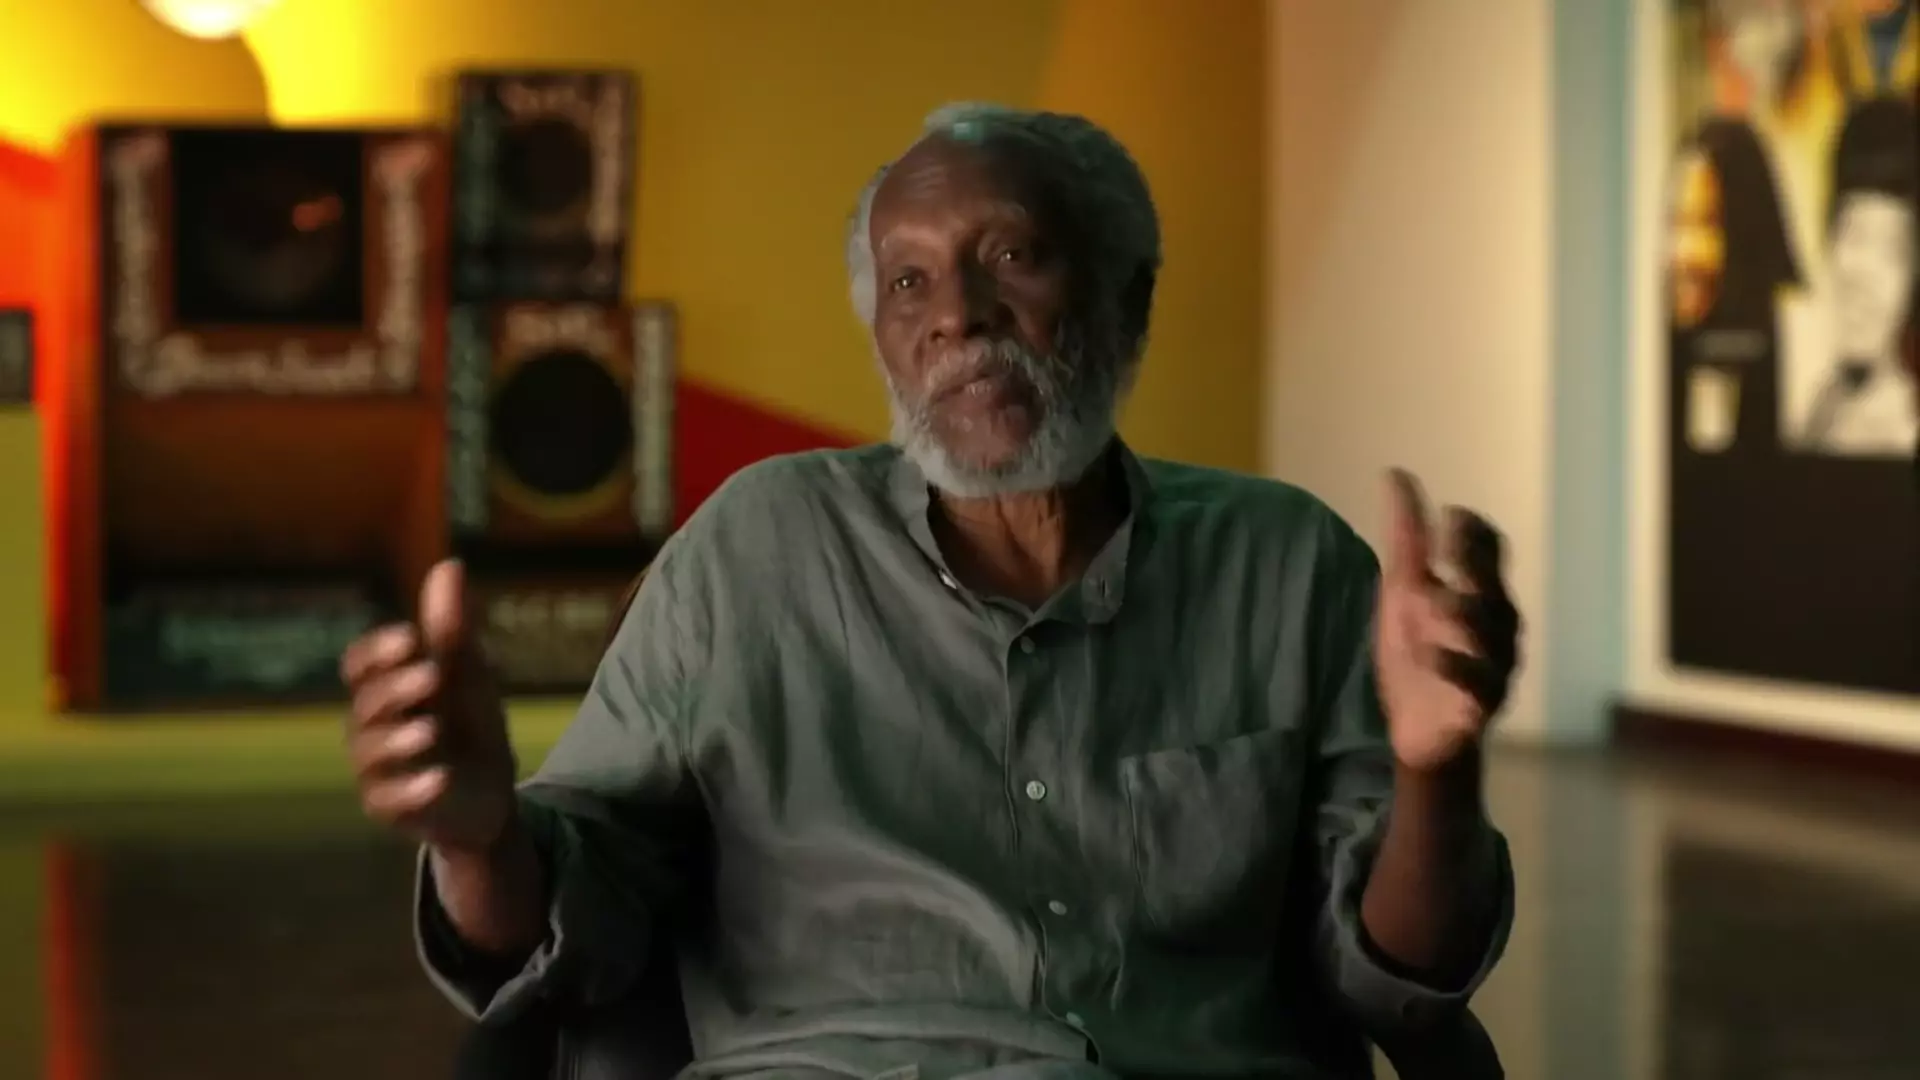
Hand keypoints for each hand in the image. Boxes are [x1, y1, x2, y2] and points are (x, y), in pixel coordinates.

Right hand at [340, 559, 517, 853]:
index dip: (378, 651)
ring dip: (400, 737)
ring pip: (370, 751)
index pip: (359, 665)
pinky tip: (441, 778)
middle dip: (397, 688)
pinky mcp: (390, 808)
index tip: (412, 638)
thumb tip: (450, 565)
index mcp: (384, 691)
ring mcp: (376, 771)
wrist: (489, 795)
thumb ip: (453, 629)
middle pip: (366, 704)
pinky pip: (391, 800)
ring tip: (431, 728)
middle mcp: (369, 728)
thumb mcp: (469, 676)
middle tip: (433, 675)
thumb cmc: (469, 727)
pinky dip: (415, 788)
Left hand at [1373, 470, 1521, 771]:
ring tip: (1434, 595)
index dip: (1475, 532)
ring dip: (1464, 611)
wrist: (1418, 730)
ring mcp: (1494, 664)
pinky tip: (1429, 652)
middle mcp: (1496, 625)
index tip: (1449, 514)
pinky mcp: (1480, 704)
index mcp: (1479, 592)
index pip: (1491, 551)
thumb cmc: (1419, 653)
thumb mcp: (1404, 591)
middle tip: (1450, 536)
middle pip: (1494, 585)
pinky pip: (1478, 684)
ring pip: (1493, 634)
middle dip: (1476, 561)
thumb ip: (1406, 539)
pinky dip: (1456, 667)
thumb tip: (1395, 473)